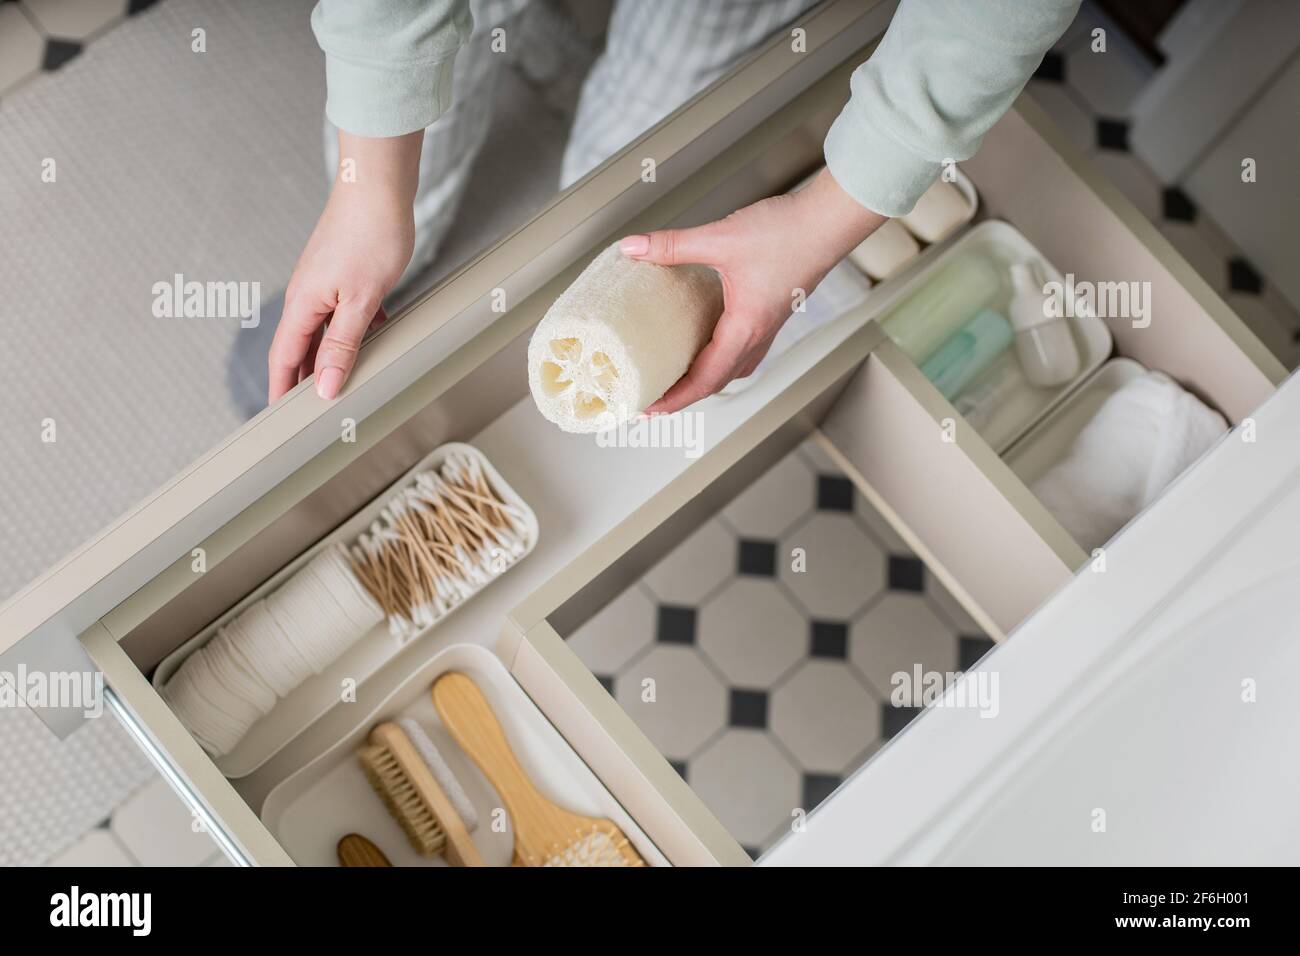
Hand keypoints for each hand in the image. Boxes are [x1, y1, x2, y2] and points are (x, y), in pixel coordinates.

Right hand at [267, 130, 422, 402]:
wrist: (379, 187)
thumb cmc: (371, 236)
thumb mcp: (361, 301)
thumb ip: (343, 345)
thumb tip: (327, 387)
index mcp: (303, 304)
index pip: (285, 358)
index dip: (281, 390)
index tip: (280, 419)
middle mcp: (307, 294)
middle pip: (301, 348)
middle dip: (305, 380)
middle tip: (310, 412)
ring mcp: (324, 282)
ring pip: (325, 330)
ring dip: (332, 357)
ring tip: (344, 385)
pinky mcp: (343, 272)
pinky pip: (344, 312)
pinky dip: (355, 331)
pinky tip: (374, 338)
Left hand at [619, 168, 886, 414]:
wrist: (829, 220)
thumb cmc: (789, 233)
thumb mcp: (721, 238)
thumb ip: (673, 245)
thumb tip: (633, 248)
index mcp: (745, 328)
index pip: (705, 380)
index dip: (674, 398)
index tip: (648, 407)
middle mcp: (758, 335)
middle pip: (717, 382)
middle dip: (683, 395)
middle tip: (653, 398)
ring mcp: (767, 326)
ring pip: (733, 368)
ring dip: (704, 379)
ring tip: (677, 378)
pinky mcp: (771, 313)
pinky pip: (743, 349)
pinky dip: (721, 357)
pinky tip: (708, 341)